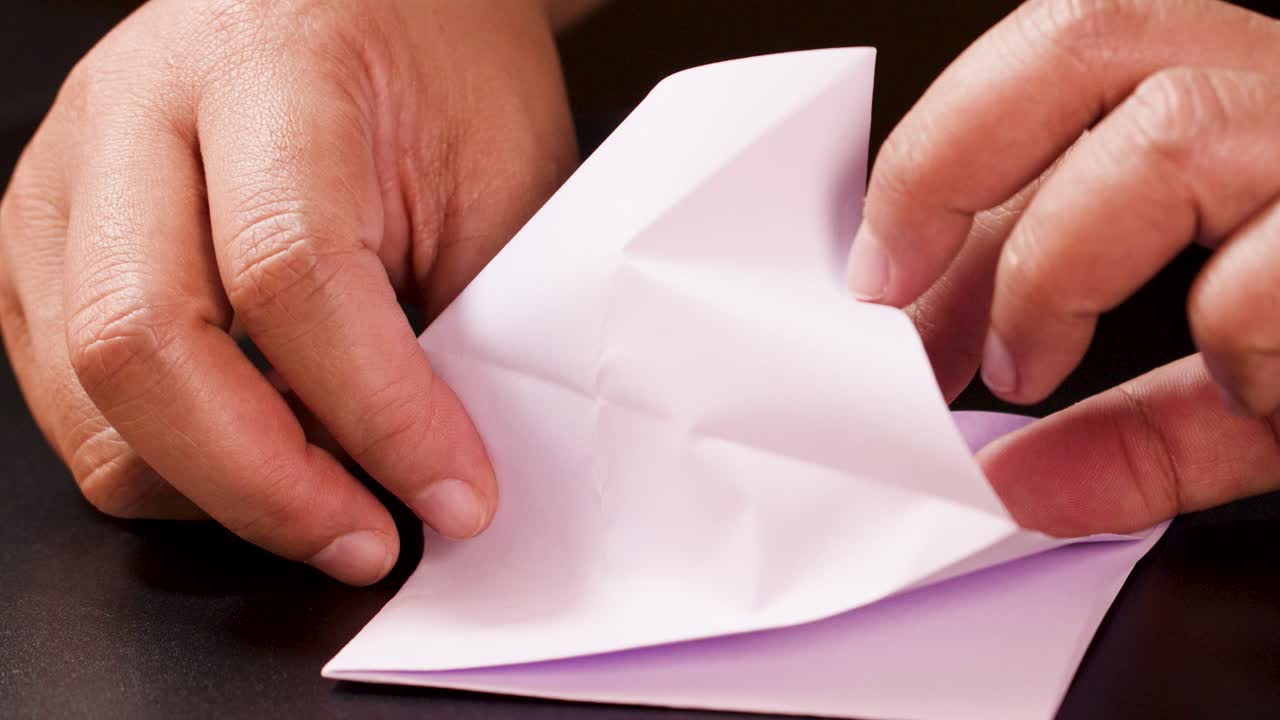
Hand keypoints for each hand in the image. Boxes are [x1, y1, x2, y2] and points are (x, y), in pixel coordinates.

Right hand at [0, 0, 579, 583]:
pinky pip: (71, 392)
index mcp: (271, 69)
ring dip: (213, 486)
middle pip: (143, 341)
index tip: (456, 494)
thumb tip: (441, 473)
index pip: (293, 273)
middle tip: (370, 539)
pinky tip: (258, 451)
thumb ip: (469, 316)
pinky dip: (166, 456)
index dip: (381, 414)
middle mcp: (137, 113)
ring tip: (327, 501)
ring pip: (88, 391)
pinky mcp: (43, 239)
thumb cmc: (439, 65)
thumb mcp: (495, 173)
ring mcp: (67, 176)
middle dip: (267, 484)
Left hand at [850, 0, 1279, 534]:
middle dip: (956, 159)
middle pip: (1086, 32)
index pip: (1040, 79)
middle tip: (896, 287)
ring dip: (1060, 262)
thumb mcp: (1257, 375)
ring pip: (1173, 128)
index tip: (876, 276)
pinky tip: (1250, 377)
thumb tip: (1021, 484)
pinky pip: (1278, 269)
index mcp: (1237, 82)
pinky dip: (1236, 337)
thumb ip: (1145, 424)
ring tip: (1024, 356)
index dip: (933, 174)